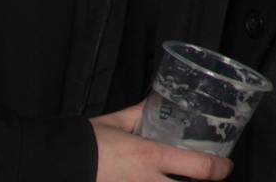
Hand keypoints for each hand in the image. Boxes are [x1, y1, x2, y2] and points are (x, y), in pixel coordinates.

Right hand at [90, 101, 230, 180]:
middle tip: (204, 176)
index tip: (224, 166)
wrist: (51, 165)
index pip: (203, 168)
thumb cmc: (83, 144)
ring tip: (179, 180)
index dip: (221, 169)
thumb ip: (140, 113)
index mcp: (150, 157)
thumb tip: (156, 101)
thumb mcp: (116, 122)